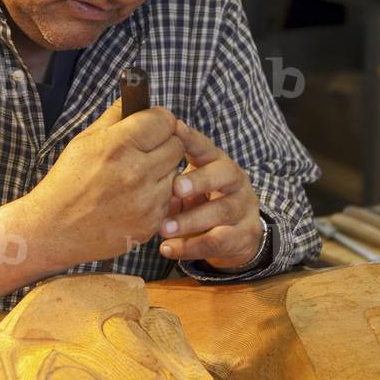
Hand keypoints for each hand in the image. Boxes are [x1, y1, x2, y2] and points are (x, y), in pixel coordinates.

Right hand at [27, 98, 184, 267]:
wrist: (54, 229)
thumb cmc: (67, 182)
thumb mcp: (84, 141)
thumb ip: (114, 117)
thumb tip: (134, 98)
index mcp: (118, 146)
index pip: (164, 120)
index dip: (159, 119)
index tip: (153, 124)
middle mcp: (136, 173)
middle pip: (177, 146)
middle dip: (164, 144)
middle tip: (146, 150)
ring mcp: (146, 201)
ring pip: (176, 173)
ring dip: (162, 171)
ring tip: (137, 177)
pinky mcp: (150, 223)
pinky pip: (169, 200)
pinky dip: (156, 196)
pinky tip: (134, 198)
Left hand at [158, 120, 262, 269]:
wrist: (236, 234)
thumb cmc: (201, 200)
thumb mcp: (187, 185)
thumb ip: (168, 176)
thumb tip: (135, 168)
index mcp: (217, 162)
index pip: (206, 147)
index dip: (192, 139)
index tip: (175, 130)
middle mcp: (234, 181)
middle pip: (223, 174)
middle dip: (199, 180)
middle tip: (175, 187)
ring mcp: (242, 207)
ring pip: (221, 210)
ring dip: (190, 220)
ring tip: (163, 229)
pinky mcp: (243, 235)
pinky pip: (217, 241)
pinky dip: (190, 247)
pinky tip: (168, 249)